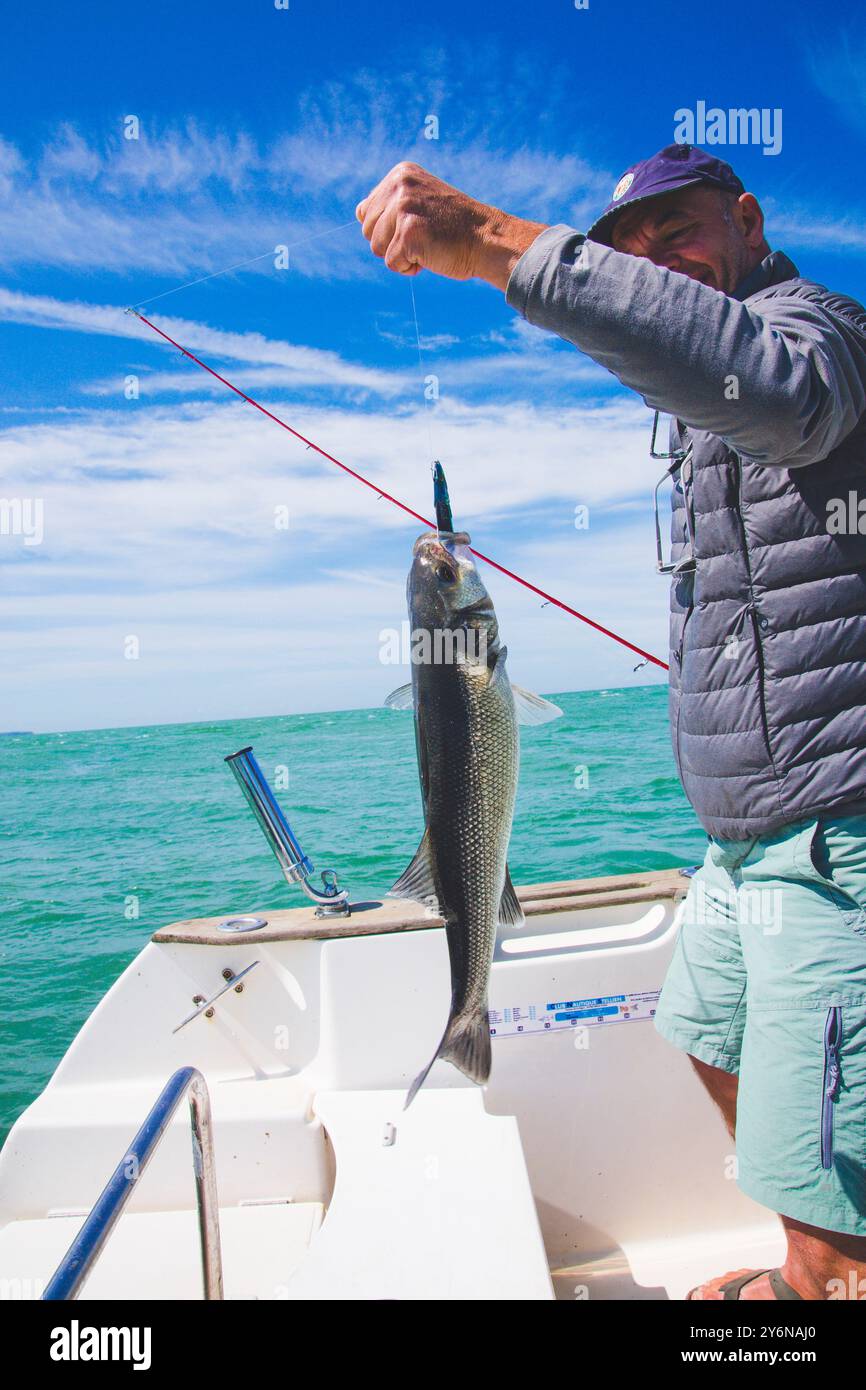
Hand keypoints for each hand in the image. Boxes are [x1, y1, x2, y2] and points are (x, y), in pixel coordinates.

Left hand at [355, 162, 547, 289]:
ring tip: (428, 245)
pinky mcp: (408, 232)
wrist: (486, 239)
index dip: (388, 229)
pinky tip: (431, 255)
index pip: (366, 212)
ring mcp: (403, 207)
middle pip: (367, 230)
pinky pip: (392, 263)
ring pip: (377, 248)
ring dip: (401, 255)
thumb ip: (388, 204)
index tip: (417, 225)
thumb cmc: (453, 227)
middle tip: (424, 237)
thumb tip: (358, 213)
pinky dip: (409, 267)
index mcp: (400, 174)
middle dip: (391, 242)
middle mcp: (399, 185)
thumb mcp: (419, 202)